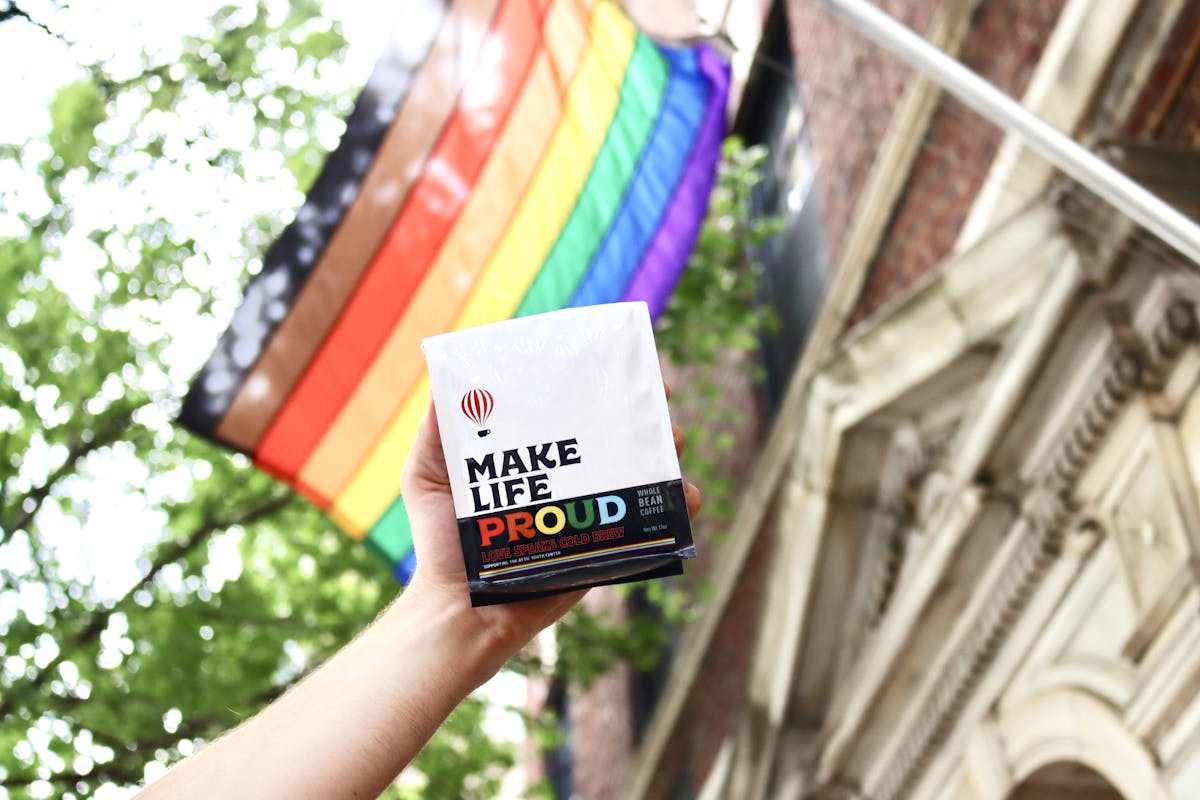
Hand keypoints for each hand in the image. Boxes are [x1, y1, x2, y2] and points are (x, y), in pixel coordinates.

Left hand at [398, 390, 700, 684]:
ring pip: (642, 476)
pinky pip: (650, 528)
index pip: (574, 409)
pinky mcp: (605, 548)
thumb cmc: (440, 541)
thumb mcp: (427, 473)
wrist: (458, 609)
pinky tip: (685, 496)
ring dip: (667, 453)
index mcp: (535, 455)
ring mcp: (591, 513)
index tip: (622, 360)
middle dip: (646, 413)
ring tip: (673, 439)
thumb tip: (449, 373)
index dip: (601, 382)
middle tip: (657, 400)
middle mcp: (568, 480)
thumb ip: (437, 428)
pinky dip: (676, 511)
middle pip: (618, 436)